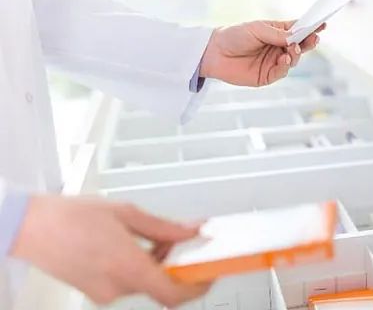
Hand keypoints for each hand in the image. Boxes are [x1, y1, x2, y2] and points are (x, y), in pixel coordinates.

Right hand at [11, 196, 210, 306]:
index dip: (197, 287)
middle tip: (179, 239)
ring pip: (145, 282)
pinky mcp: (95, 291)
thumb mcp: (127, 213)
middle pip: (162, 283)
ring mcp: (104, 292)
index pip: (173, 293)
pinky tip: (132, 244)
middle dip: (175, 263)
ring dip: (157, 262)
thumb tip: (192, 230)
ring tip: (151, 235)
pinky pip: (128, 282)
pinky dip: (138, 266)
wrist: (29, 227)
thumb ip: (165, 226)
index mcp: (128, 267)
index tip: (209, 274)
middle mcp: (117, 287)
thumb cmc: (70, 217)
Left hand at [200, 20, 323, 86]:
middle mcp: (279, 47)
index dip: (311, 28)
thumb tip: (294, 38)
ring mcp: (274, 62)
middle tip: (314, 39)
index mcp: (278, 32)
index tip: (322, 24)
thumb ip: (277, 34)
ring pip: (294, 60)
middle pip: (301, 46)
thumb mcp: (257, 29)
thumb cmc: (234, 35)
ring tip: (291, 49)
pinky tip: (283, 59)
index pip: (298, 29)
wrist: (214, 53)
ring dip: (296, 54)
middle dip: (309, 42)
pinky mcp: (267, 76)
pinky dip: (285, 66)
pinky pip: (282, 72)